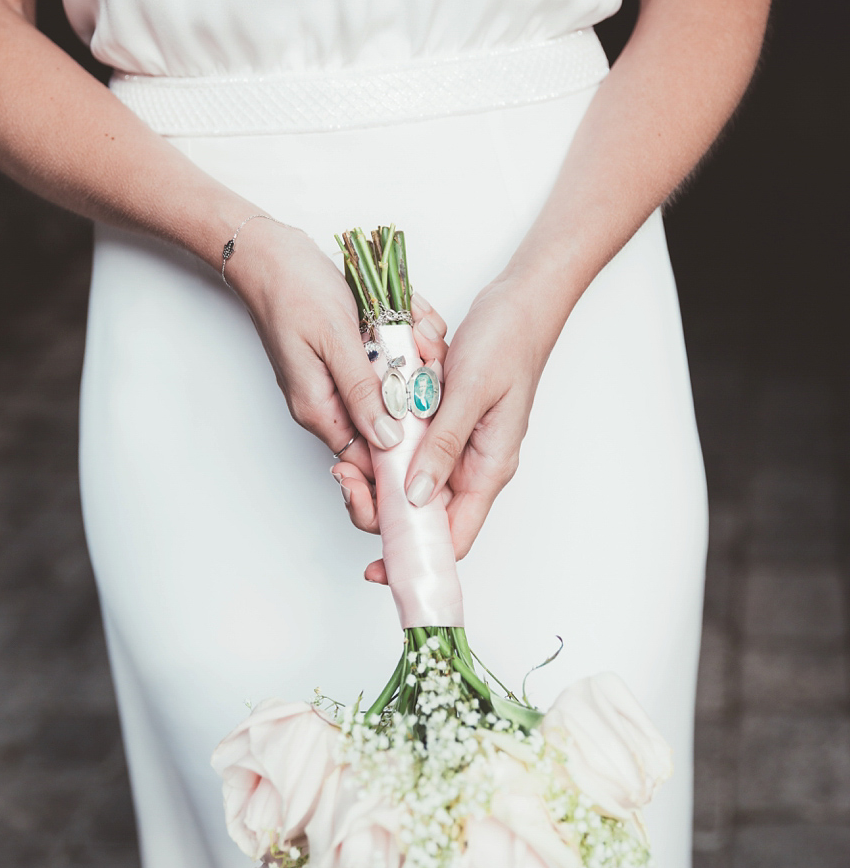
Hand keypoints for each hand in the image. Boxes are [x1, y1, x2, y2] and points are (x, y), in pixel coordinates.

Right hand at [225, 214, 446, 474]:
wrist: (271, 253)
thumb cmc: (293, 291)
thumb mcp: (335, 341)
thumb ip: (362, 393)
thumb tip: (387, 440)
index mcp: (319, 408)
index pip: (366, 457)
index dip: (404, 448)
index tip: (433, 413)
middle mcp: (330, 400)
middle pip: (389, 419)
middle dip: (417, 388)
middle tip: (425, 351)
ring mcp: (341, 377)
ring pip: (395, 386)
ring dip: (415, 355)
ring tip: (416, 325)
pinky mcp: (351, 355)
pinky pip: (389, 359)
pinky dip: (405, 336)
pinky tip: (407, 313)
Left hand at [335, 275, 539, 582]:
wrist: (521, 301)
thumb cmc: (508, 341)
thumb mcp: (469, 392)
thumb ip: (442, 445)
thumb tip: (417, 496)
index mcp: (488, 468)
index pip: (452, 538)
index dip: (414, 557)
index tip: (377, 566)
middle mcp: (474, 466)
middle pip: (425, 516)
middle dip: (381, 510)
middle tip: (346, 483)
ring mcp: (460, 447)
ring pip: (413, 485)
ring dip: (379, 478)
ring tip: (348, 460)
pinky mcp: (447, 426)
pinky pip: (413, 452)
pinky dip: (388, 450)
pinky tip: (368, 435)